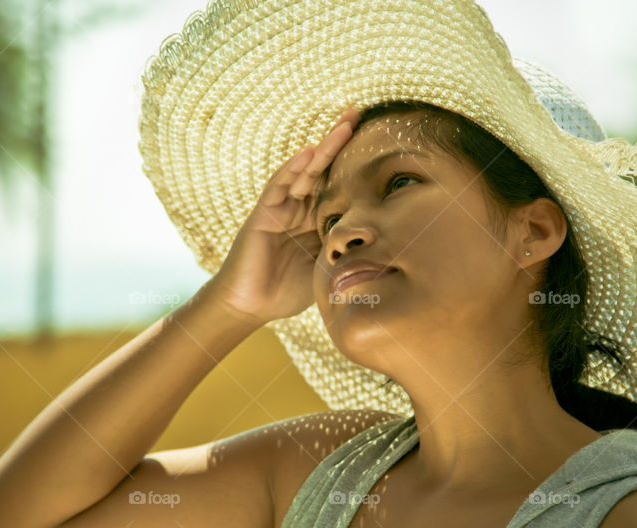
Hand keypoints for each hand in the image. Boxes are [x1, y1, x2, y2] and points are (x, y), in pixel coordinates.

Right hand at [210, 107, 360, 324]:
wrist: (251, 306)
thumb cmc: (287, 292)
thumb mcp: (327, 269)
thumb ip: (346, 253)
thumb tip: (385, 245)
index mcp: (318, 221)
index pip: (340, 185)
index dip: (356, 164)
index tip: (381, 144)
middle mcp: (301, 209)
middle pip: (324, 169)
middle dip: (340, 141)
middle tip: (360, 112)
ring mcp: (282, 208)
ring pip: (305, 171)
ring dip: (324, 148)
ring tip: (344, 125)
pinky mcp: (264, 213)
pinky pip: (279, 185)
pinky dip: (293, 168)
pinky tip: (309, 152)